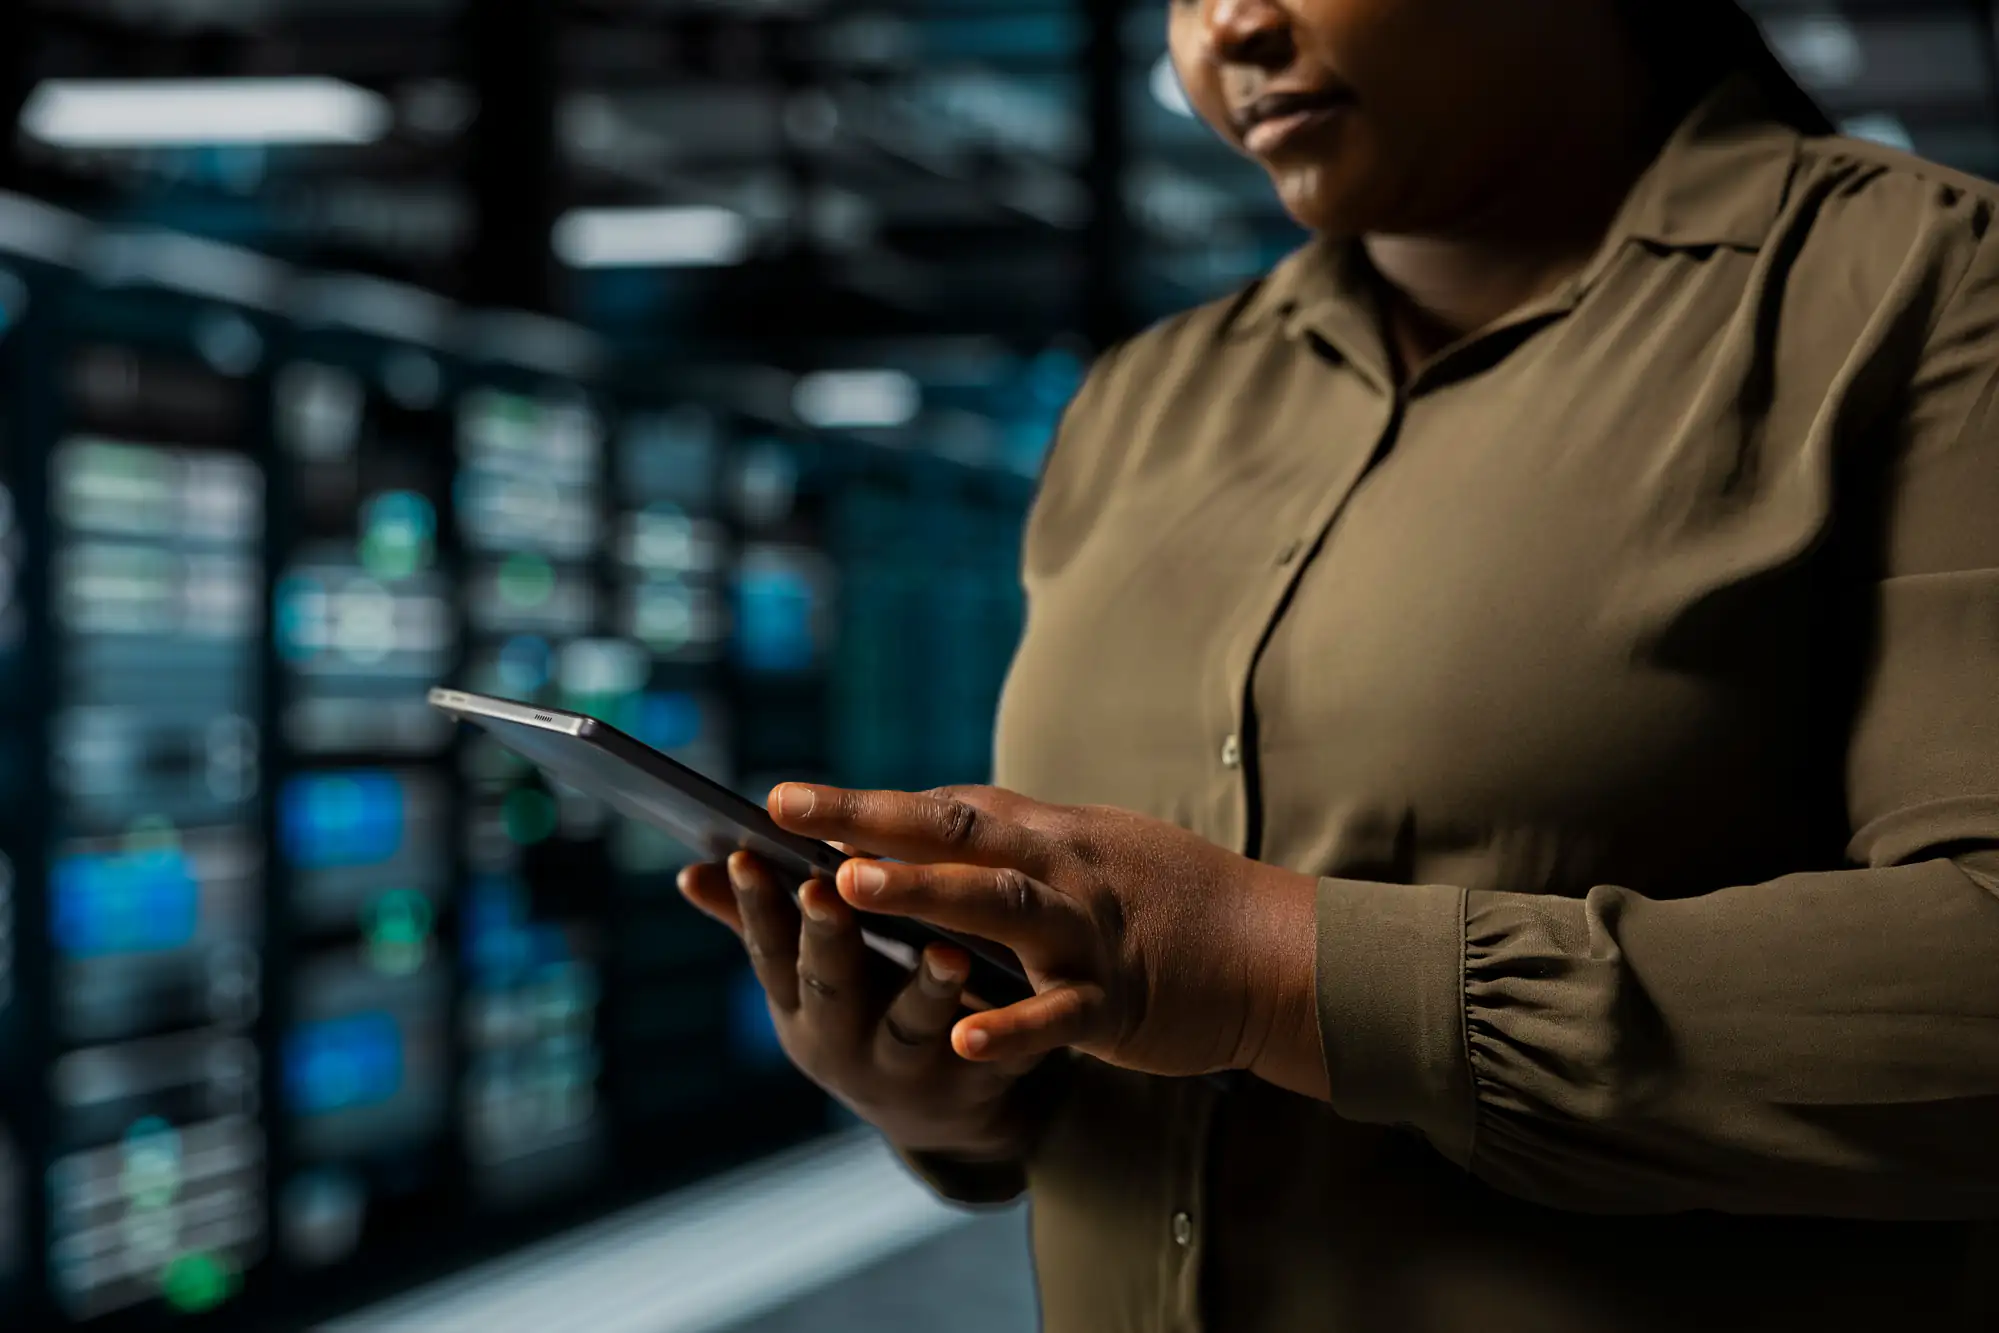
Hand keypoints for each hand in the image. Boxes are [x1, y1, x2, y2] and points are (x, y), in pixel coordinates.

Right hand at [678, 849, 1048, 1160]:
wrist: (942, 1114)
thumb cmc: (863, 1012)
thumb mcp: (807, 981)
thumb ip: (758, 925)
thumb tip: (691, 872)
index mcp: (800, 1006)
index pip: (770, 950)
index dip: (756, 908)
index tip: (749, 856)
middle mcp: (844, 1044)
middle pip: (832, 988)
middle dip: (827, 939)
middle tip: (826, 889)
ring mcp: (909, 1071)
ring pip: (914, 1030)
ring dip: (927, 992)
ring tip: (945, 951)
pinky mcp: (976, 1086)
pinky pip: (989, 1065)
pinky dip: (998, 1043)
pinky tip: (1007, 1018)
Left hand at [765, 783, 1325, 1087]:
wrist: (1270, 951)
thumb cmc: (1165, 896)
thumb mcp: (1086, 848)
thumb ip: (1008, 841)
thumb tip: (916, 826)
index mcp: (1046, 834)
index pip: (942, 810)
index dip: (863, 805)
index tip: (783, 801)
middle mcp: (1060, 871)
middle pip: (955, 838)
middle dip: (870, 826)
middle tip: (792, 817)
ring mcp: (1086, 934)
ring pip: (997, 906)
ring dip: (923, 893)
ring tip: (851, 887)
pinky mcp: (1114, 1001)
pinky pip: (1056, 1013)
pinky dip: (1010, 1022)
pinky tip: (960, 1034)